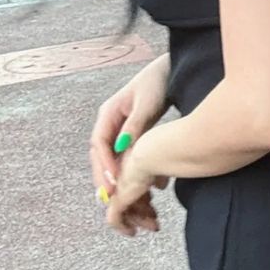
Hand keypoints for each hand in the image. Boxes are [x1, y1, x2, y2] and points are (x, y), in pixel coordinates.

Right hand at [90, 58, 169, 216]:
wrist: (170, 70)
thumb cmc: (157, 82)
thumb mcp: (146, 104)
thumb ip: (134, 125)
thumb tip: (122, 147)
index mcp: (108, 113)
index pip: (99, 144)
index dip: (104, 164)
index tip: (113, 182)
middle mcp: (110, 122)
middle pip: (101, 155)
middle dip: (106, 177)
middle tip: (112, 199)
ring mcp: (120, 129)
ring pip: (114, 158)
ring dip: (119, 178)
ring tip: (126, 199)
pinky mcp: (132, 134)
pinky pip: (128, 156)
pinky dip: (133, 171)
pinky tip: (147, 187)